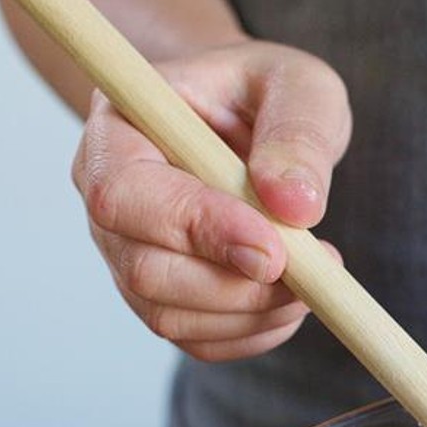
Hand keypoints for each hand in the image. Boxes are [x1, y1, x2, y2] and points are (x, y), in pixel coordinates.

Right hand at [71, 39, 351, 360]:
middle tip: (318, 265)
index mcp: (120, 128)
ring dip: (256, 312)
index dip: (197, 229)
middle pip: (146, 271)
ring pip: (171, 316)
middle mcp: (109, 198)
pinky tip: (294, 299)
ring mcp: (128, 253)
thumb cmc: (265, 93)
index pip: (126, 196)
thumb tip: (293, 203)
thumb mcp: (300, 85)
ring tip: (318, 274)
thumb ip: (299, 132)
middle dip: (239, 285)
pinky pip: (199, 340)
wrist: (249, 119)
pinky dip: (256, 333)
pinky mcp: (163, 295)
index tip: (275, 249)